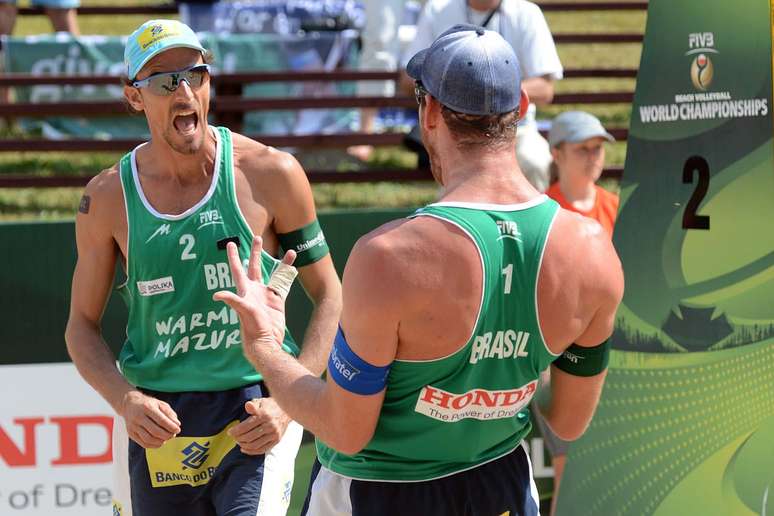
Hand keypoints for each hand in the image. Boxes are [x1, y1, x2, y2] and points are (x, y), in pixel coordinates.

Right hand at [120, 390, 180, 448]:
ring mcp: (133, 426)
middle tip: (173, 435)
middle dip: (167, 435)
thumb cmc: (148, 404)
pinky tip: (160, 442)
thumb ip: (169, 413)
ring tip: (167, 438)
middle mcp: (138, 417)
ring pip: (148, 439)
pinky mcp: (131, 433)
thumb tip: (177, 425)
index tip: (178, 430)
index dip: (171, 427)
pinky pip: (143, 443)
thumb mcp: (160, 404)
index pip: (161, 420)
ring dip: (161, 441)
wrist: (129, 404)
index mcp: (147, 407)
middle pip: (155, 431)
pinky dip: (154, 445)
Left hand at [213, 237, 295, 368]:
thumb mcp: (243, 312)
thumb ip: (233, 301)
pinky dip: (290, 276)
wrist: (266, 341)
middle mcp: (255, 290)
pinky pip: (284, 285)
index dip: (233, 256)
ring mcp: (267, 295)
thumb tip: (216, 295)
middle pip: (254, 266)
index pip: (237, 269)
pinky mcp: (278, 301)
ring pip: (274, 273)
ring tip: (290, 251)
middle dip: (255, 252)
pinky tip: (296, 268)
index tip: (231, 243)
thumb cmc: (252, 327)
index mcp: (244, 290)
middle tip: (257, 237)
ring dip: (281, 262)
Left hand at [228, 398, 290, 454]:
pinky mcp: (277, 440)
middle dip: (238, 438)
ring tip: (238, 442)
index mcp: (265, 415)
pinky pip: (262, 449)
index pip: (247, 426)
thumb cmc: (270, 405)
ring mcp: (274, 434)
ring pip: (255, 445)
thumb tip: (247, 406)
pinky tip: (244, 449)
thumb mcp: (261, 401)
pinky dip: (251, 451)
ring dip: (243, 445)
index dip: (236, 430)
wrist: (288, 410)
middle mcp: (270, 425)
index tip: (229, 432)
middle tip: (233, 437)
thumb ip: (253, 405)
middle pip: (249, 437)